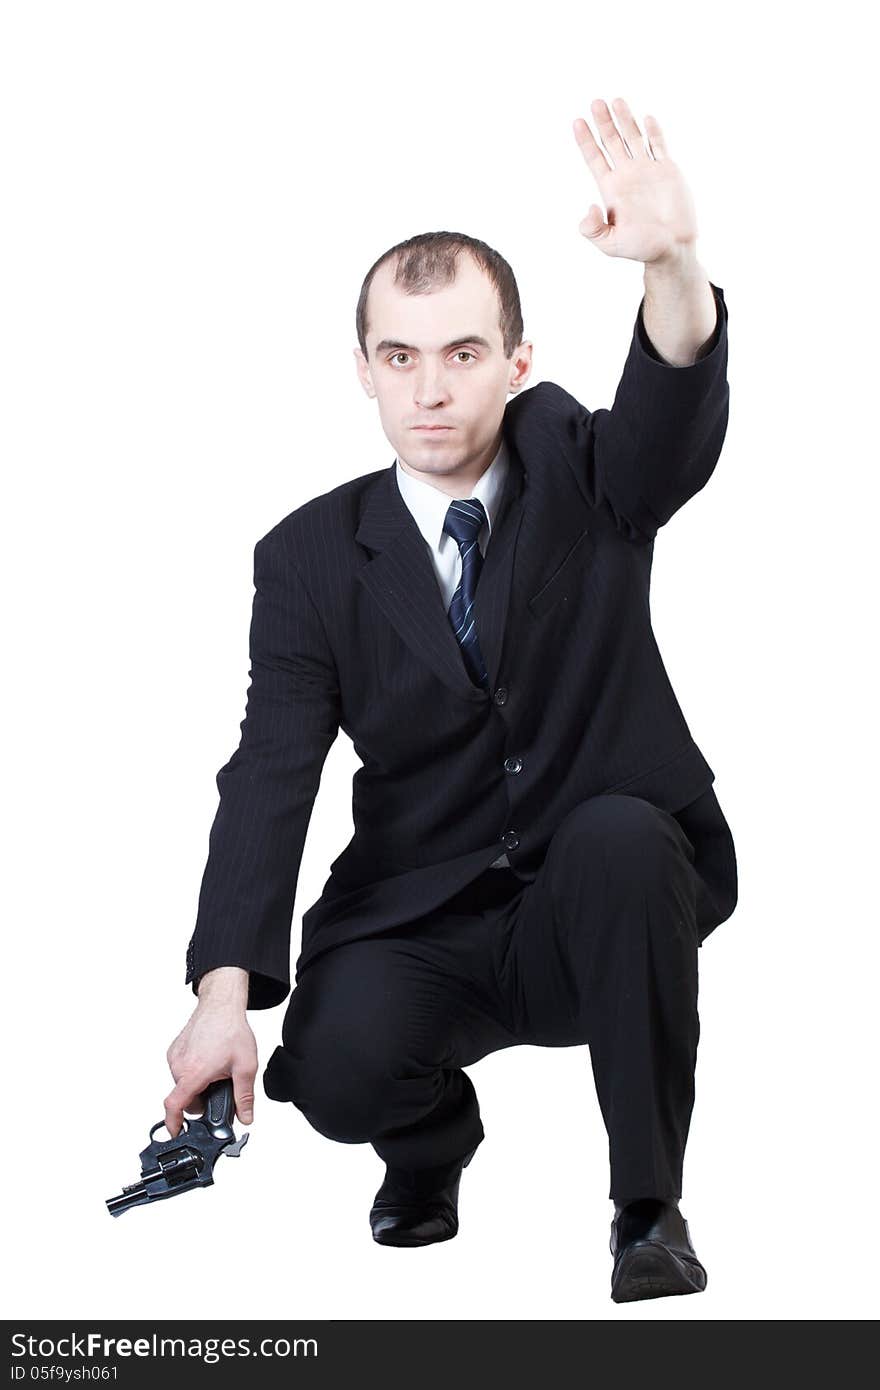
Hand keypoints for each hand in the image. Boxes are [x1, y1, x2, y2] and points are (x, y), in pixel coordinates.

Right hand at [164, 978, 256, 1137]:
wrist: (221, 1004)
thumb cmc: (231, 1029)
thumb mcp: (246, 1067)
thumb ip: (244, 1097)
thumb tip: (246, 1117)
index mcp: (194, 1073)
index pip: (175, 1106)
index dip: (173, 1124)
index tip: (174, 1133)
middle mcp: (179, 1066)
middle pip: (185, 1097)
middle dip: (201, 1098)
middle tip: (219, 1086)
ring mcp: (175, 1057)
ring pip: (183, 1083)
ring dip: (198, 1083)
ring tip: (216, 1067)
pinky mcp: (174, 1050)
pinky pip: (181, 1069)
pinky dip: (193, 1071)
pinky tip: (209, 1058)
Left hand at [572, 98, 698, 265]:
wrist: (673, 248)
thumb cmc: (642, 248)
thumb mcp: (610, 244)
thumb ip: (593, 229)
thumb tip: (588, 207)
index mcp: (611, 189)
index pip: (595, 158)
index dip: (586, 140)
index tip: (577, 122)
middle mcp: (628, 175)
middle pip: (612, 142)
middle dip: (603, 122)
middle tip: (595, 102)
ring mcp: (647, 170)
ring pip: (633, 138)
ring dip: (625, 119)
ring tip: (616, 100)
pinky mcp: (667, 170)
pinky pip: (658, 145)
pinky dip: (653, 131)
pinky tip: (645, 118)